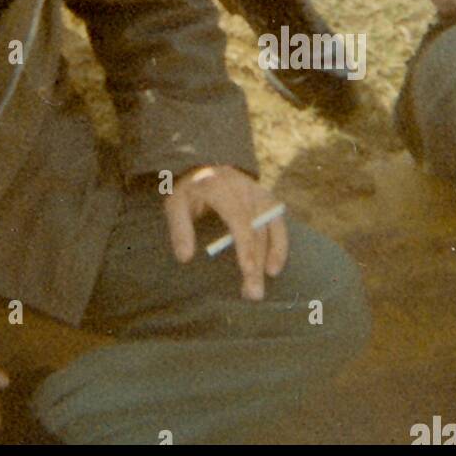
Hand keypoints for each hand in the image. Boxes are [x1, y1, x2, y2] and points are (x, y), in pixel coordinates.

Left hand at [164, 165, 287, 300]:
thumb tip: (185, 258)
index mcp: (220, 187)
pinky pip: (278, 221)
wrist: (204, 162)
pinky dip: (280, 243)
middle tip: (253, 293)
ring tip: (263, 283)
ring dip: (271, 256)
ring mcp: (257, 191)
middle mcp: (243, 188)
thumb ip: (179, 228)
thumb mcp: (175, 202)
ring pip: (271, 226)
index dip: (245, 246)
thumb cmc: (190, 189)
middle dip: (256, 262)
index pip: (239, 218)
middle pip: (256, 228)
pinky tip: (274, 267)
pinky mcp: (266, 197)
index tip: (247, 270)